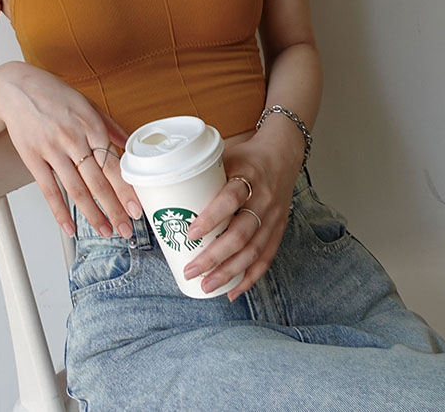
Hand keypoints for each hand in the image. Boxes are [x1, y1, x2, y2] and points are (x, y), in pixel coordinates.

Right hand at [0, 62, 142, 238]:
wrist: (16, 88)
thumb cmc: (53, 95)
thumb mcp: (87, 104)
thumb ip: (109, 125)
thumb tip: (128, 142)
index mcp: (90, 125)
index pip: (113, 164)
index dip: (126, 189)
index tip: (136, 207)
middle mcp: (73, 139)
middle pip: (98, 182)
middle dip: (114, 210)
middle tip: (126, 229)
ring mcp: (52, 150)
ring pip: (76, 190)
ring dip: (92, 215)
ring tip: (105, 231)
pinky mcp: (33, 158)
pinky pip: (49, 190)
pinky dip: (60, 211)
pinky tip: (70, 227)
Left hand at [181, 137, 298, 300]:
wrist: (282, 154)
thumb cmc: (245, 156)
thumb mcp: (225, 156)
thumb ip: (200, 173)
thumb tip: (162, 189)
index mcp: (248, 177)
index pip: (231, 199)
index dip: (211, 218)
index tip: (190, 234)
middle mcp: (263, 199)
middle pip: (241, 234)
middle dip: (214, 257)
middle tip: (191, 270)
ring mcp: (273, 217)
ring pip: (253, 251)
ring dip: (229, 272)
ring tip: (207, 286)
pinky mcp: (278, 230)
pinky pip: (265, 258)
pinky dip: (250, 277)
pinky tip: (233, 291)